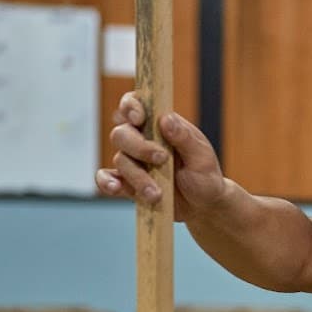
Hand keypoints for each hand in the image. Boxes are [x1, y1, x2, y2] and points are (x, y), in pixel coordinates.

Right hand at [95, 92, 226, 223]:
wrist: (204, 207)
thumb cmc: (205, 177)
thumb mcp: (202, 157)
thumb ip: (185, 138)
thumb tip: (166, 119)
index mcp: (160, 126)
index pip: (135, 104)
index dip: (131, 106)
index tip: (139, 118)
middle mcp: (142, 140)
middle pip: (122, 133)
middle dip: (139, 147)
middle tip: (162, 160)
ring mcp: (134, 161)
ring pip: (120, 159)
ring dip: (137, 177)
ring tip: (157, 193)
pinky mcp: (128, 183)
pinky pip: (107, 178)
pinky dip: (107, 182)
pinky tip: (116, 188)